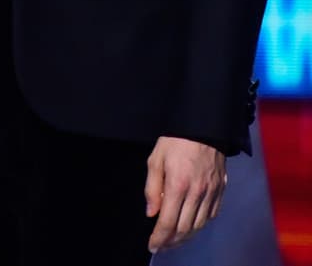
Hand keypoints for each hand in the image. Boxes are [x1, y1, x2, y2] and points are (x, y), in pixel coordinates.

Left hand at [145, 136, 225, 251]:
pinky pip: (211, 215)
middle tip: (161, 245)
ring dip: (186, 236)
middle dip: (171, 241)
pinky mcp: (221, 190)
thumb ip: (152, 188)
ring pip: (199, 225)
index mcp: (178, 185)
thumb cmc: (175, 141)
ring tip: (174, 239)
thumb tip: (151, 212)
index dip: (159, 237)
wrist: (203, 127)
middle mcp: (197, 193)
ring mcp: (211, 193)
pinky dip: (200, 224)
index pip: (168, 222)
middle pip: (185, 228)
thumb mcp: (155, 160)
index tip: (152, 246)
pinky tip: (191, 224)